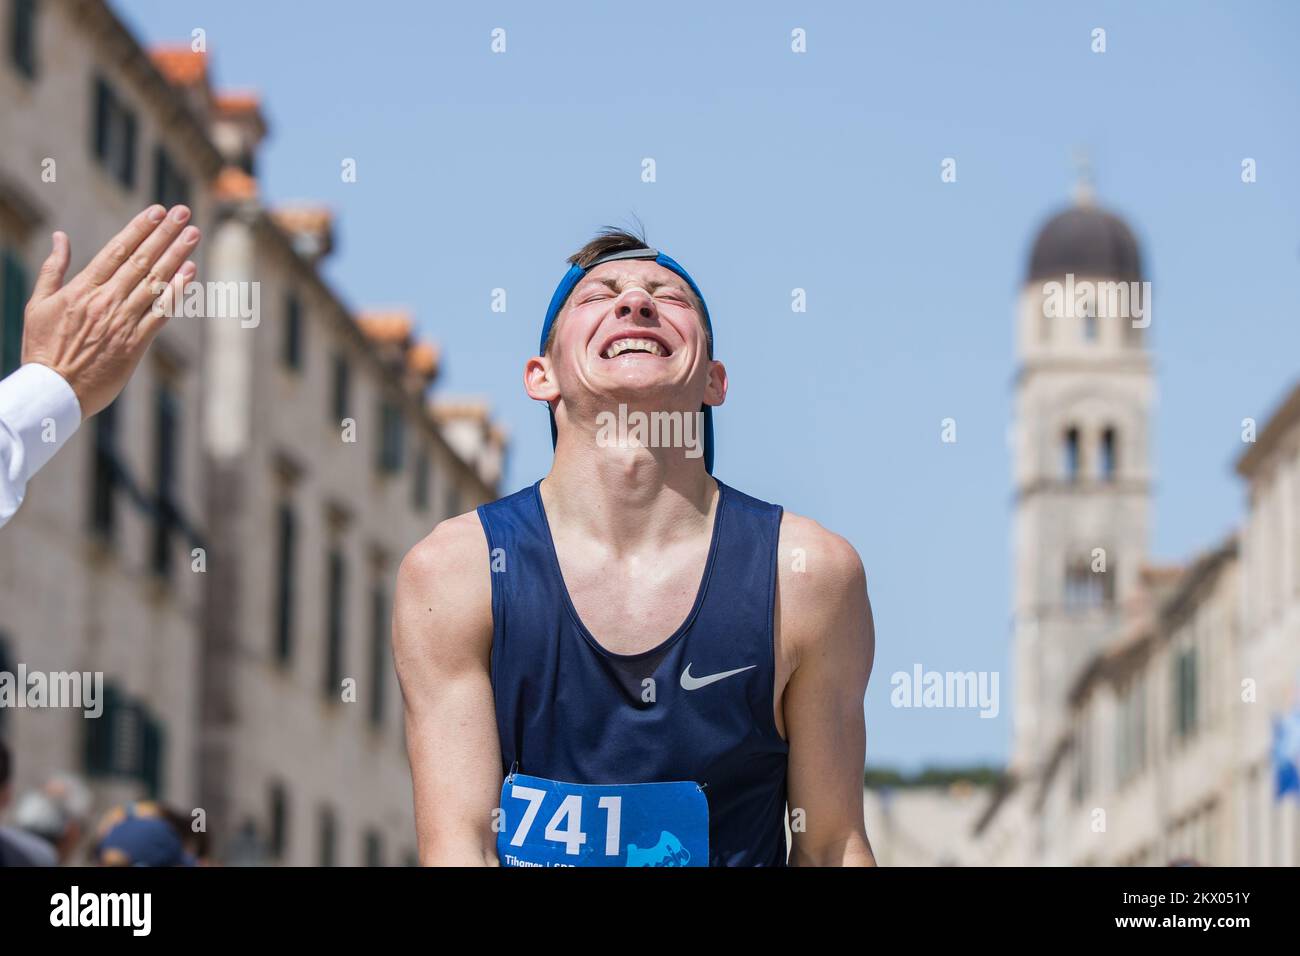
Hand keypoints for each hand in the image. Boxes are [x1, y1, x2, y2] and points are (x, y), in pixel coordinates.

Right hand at [21, 204, 200, 419]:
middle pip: (141, 261)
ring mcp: (122, 323)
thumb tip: (60, 237)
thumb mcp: (39, 304)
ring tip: (193, 235)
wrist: (53, 391)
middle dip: (164, 235)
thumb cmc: (42, 348)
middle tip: (184, 214)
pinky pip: (161, 315)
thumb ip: (53, 269)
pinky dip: (176, 293)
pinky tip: (191, 274)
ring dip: (176, 256)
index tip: (157, 211)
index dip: (139, 229)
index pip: (116, 251)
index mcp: (82, 289)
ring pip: (154, 283)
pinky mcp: (135, 345)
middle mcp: (105, 302)